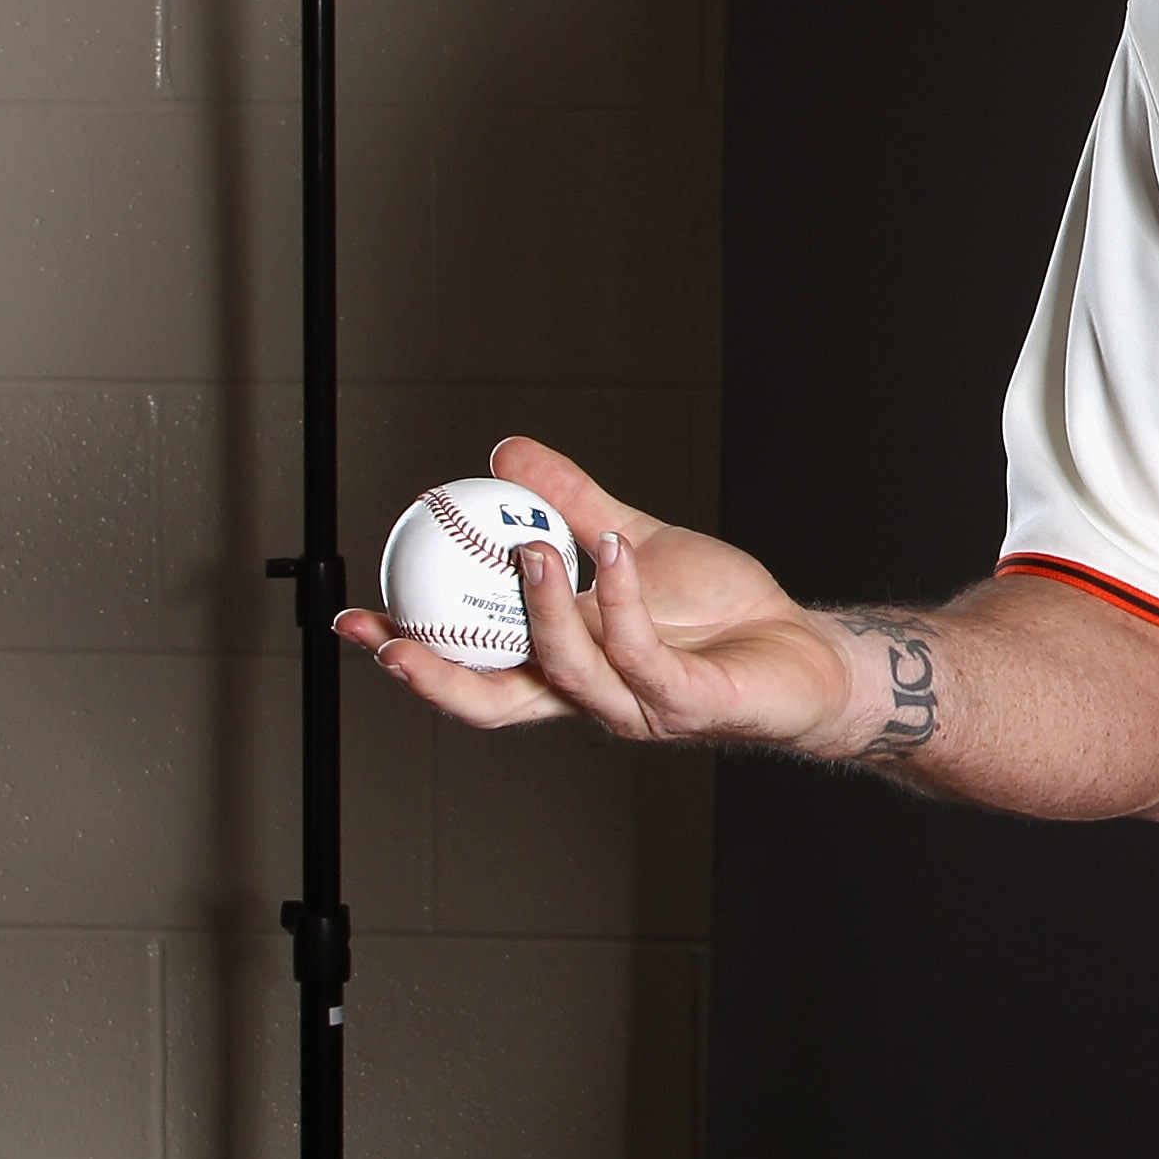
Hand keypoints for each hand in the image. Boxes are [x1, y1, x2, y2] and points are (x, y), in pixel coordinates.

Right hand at [333, 436, 852, 748]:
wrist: (802, 647)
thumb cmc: (718, 611)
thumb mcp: (633, 541)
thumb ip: (573, 504)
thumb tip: (505, 453)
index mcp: (565, 664)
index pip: (474, 670)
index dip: (413, 656)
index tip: (356, 622)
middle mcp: (590, 696)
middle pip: (494, 701)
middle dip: (435, 675)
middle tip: (388, 635)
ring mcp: (636, 704)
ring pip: (566, 668)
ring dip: (541, 608)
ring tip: (530, 547)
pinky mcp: (686, 702)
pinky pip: (639, 653)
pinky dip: (620, 599)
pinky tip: (614, 551)